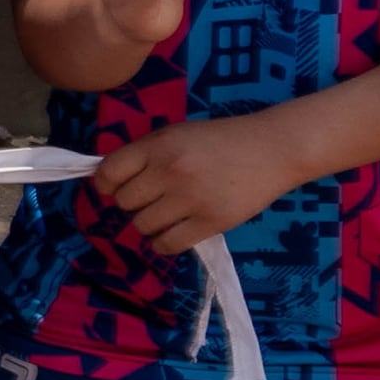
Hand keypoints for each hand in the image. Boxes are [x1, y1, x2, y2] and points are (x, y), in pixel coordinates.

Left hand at [88, 115, 305, 257]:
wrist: (273, 149)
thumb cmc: (221, 140)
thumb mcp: (178, 135)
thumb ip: (146, 154)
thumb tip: (108, 181)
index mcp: (159, 145)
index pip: (109, 173)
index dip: (107, 184)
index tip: (115, 187)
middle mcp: (170, 170)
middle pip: (124, 202)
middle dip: (133, 203)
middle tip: (153, 198)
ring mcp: (190, 198)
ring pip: (142, 226)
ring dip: (150, 223)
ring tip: (168, 214)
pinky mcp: (211, 222)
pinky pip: (167, 245)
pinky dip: (164, 243)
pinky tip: (174, 232)